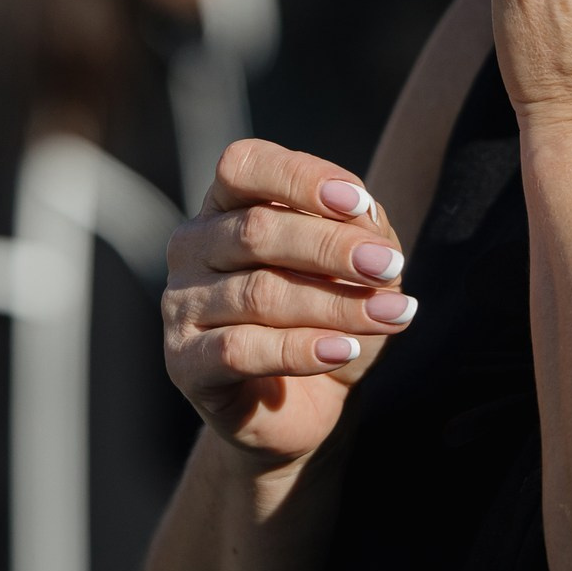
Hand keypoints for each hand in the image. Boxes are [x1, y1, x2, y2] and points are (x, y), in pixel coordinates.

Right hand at [162, 139, 415, 468]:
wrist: (303, 404)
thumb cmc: (324, 316)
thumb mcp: (353, 265)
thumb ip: (356, 230)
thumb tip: (363, 218)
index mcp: (224, 205)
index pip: (243, 166)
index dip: (299, 178)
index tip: (360, 203)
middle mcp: (192, 246)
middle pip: (255, 231)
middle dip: (332, 248)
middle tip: (390, 266)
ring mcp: (180, 305)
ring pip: (259, 294)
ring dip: (334, 304)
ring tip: (391, 315)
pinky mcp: (185, 363)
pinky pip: (241, 350)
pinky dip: (301, 349)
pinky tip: (345, 350)